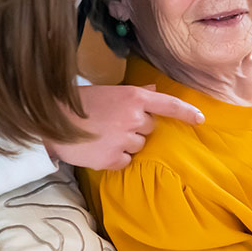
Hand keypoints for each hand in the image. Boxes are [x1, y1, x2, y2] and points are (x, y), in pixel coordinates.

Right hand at [44, 84, 203, 169]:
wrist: (51, 121)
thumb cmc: (79, 103)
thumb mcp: (110, 92)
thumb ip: (135, 94)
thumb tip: (154, 89)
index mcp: (134, 98)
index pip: (168, 105)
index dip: (186, 112)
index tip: (200, 119)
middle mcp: (133, 118)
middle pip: (149, 128)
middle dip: (136, 128)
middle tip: (112, 123)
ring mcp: (123, 140)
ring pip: (138, 146)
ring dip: (125, 143)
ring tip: (102, 135)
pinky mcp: (112, 159)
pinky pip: (125, 161)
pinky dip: (114, 158)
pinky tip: (98, 148)